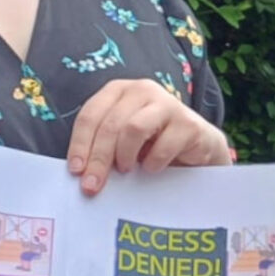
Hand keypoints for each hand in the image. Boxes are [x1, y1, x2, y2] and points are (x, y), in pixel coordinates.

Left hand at [67, 79, 229, 194]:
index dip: (80, 144)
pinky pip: (163, 146)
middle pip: (110, 125)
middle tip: (92, 185)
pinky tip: (152, 169)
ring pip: (133, 128)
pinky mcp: (188, 123)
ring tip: (126, 169)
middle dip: (98, 158)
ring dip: (125, 155)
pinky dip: (153, 163)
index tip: (76, 171)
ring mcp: (168, 103)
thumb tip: (82, 172)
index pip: (90, 115)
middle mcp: (142, 90)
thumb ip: (103, 146)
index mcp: (119, 91)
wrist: (198, 146)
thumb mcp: (122, 139)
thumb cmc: (153, 142)